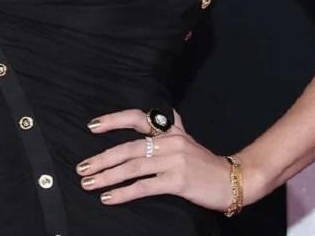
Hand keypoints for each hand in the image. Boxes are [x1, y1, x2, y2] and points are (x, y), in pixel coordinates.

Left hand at [77, 107, 266, 211]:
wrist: (233, 180)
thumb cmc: (204, 162)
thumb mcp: (187, 138)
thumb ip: (170, 127)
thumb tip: (155, 117)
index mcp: (170, 130)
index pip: (137, 118)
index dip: (114, 120)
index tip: (92, 126)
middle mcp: (170, 141)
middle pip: (128, 147)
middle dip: (102, 157)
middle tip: (82, 167)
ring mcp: (174, 160)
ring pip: (132, 167)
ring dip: (107, 176)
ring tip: (89, 183)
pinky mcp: (178, 181)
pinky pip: (144, 187)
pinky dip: (124, 193)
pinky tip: (109, 197)